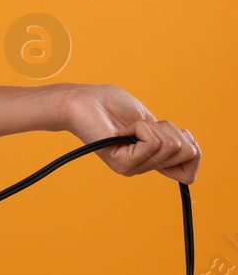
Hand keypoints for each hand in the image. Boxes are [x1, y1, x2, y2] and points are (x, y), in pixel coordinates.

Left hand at [62, 83, 199, 183]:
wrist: (81, 101)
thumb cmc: (110, 104)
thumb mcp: (150, 121)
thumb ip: (168, 137)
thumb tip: (191, 149)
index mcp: (150, 159)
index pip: (188, 174)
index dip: (194, 151)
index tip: (181, 133)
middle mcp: (142, 167)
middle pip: (185, 153)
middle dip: (170, 130)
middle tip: (142, 125)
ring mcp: (132, 167)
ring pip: (170, 146)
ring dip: (153, 127)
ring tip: (130, 126)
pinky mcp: (122, 163)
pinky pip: (152, 143)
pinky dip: (142, 127)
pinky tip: (124, 129)